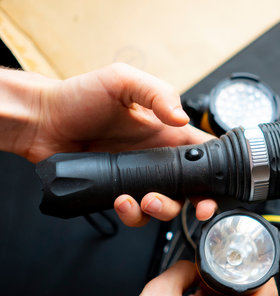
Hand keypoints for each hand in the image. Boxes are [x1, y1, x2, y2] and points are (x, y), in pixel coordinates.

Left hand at [2, 63, 216, 223]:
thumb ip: (158, 93)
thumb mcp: (123, 81)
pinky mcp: (118, 193)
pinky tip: (120, 201)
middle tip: (197, 208)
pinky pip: (135, 214)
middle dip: (199, 203)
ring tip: (146, 200)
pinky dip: (133, 214)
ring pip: (166, 206)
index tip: (220, 185)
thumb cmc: (80, 95)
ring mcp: (138, 178)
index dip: (217, 171)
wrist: (43, 120)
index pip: (202, 153)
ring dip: (163, 209)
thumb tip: (181, 119)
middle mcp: (156, 158)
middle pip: (191, 188)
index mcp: (166, 133)